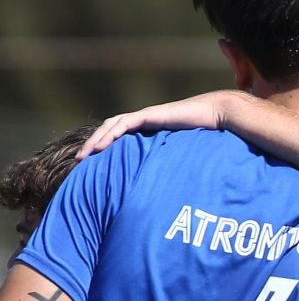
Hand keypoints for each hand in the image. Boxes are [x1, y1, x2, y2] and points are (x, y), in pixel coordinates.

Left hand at [76, 91, 235, 159]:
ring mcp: (146, 116)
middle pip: (110, 129)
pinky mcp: (149, 115)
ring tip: (84, 156)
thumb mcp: (185, 152)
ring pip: (111, 125)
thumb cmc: (207, 135)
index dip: (106, 146)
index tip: (94, 164)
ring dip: (96, 140)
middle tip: (80, 161)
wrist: (216, 115)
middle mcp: (145, 121)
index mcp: (151, 129)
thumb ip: (174, 162)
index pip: (121, 135)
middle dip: (93, 144)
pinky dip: (109, 135)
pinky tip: (100, 148)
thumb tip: (173, 186)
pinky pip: (122, 124)